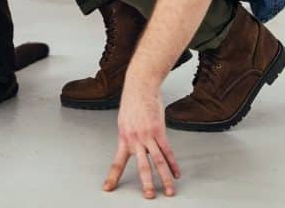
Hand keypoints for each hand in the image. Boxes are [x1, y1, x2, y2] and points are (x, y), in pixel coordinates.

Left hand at [103, 84, 180, 198]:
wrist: (140, 87)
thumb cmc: (132, 103)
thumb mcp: (124, 122)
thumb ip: (129, 137)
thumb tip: (132, 146)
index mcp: (123, 139)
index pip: (116, 163)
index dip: (112, 177)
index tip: (107, 189)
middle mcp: (134, 140)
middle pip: (141, 166)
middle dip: (145, 183)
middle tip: (148, 196)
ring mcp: (148, 136)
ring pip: (157, 162)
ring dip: (164, 178)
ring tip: (169, 191)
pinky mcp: (159, 131)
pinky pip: (168, 151)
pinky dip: (173, 164)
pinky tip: (177, 174)